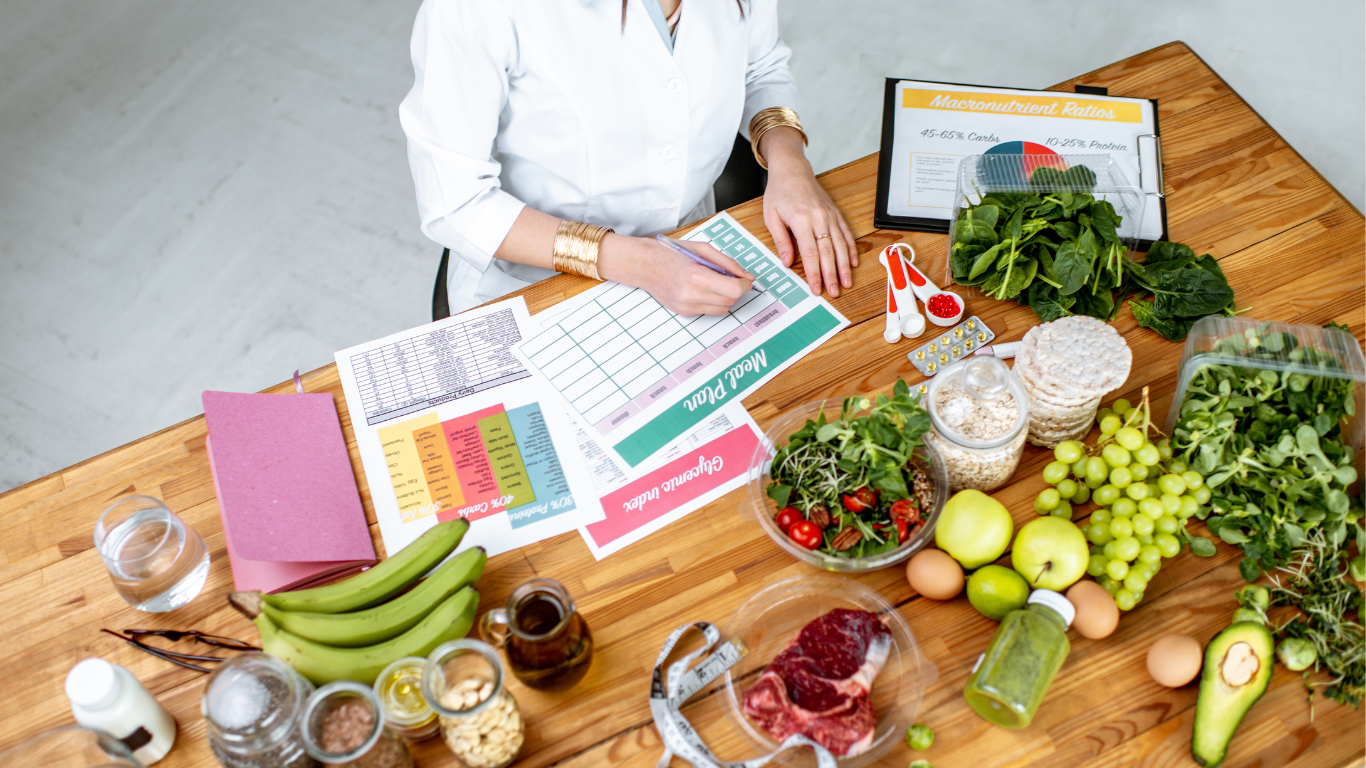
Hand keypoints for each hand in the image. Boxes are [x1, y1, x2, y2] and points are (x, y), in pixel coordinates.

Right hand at [599, 234, 753, 315]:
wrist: (644, 265)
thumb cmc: (671, 253)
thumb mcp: (702, 249)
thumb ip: (727, 263)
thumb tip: (747, 277)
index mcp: (696, 275)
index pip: (733, 289)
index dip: (744, 285)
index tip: (745, 279)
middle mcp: (691, 294)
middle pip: (730, 300)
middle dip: (736, 290)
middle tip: (731, 277)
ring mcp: (686, 306)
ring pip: (723, 309)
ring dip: (726, 297)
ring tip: (716, 282)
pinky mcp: (684, 312)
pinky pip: (710, 311)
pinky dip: (713, 301)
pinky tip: (703, 288)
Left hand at [759, 128, 857, 296]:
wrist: (792, 170)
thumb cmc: (779, 192)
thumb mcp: (771, 216)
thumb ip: (781, 240)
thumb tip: (787, 262)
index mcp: (801, 220)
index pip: (810, 253)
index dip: (814, 274)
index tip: (816, 289)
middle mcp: (819, 218)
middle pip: (828, 252)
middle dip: (832, 275)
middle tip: (834, 292)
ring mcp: (830, 215)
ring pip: (840, 245)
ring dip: (844, 266)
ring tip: (846, 283)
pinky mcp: (835, 213)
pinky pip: (846, 233)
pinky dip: (851, 249)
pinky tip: (853, 262)